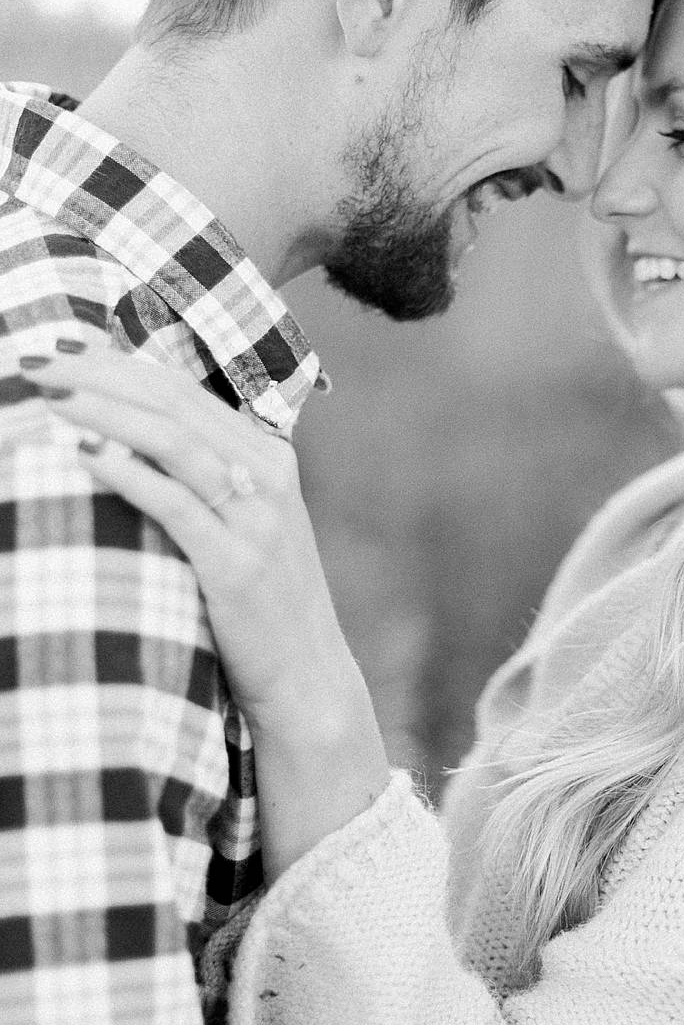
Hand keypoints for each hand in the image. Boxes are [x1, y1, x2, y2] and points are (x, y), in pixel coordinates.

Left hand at [22, 343, 340, 723]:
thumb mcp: (244, 523)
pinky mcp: (238, 565)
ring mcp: (257, 519)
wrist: (307, 677)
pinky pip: (176, 505)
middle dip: (98, 375)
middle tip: (34, 362)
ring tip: (48, 397)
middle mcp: (269, 474)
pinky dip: (127, 473)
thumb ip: (203, 476)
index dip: (115, 361)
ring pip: (175, 441)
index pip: (182, 387)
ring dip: (105, 411)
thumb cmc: (259, 602)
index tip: (57, 348)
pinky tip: (84, 454)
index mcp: (268, 453)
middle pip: (173, 402)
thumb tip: (122, 435)